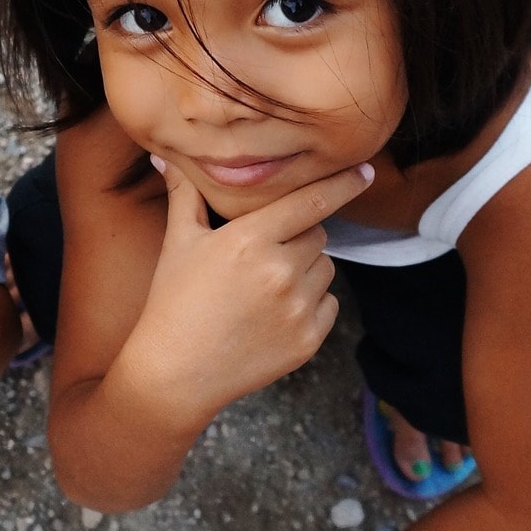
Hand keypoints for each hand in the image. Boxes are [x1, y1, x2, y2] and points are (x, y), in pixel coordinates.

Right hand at [123, 158, 372, 421]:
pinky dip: (310, 305)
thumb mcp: (178, 243)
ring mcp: (298, 308)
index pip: (311, 200)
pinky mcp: (309, 340)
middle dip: (297, 237)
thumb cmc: (173, 302)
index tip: (365, 171)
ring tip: (263, 289)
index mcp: (250, 239)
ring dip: (305, 270)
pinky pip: (329, 304)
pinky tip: (272, 315)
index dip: (342, 184)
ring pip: (325, 269)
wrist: (175, 374)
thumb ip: (184, 194)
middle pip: (317, 234)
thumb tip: (165, 156)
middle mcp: (280, 271)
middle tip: (262, 256)